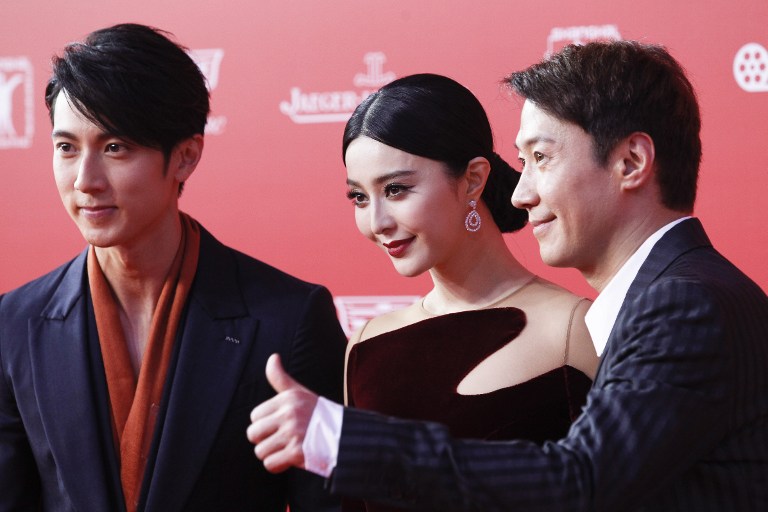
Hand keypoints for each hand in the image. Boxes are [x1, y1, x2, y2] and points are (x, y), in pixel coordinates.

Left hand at [246, 353, 318, 472]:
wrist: (344, 437)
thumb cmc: (318, 415)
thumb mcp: (300, 393)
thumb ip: (281, 378)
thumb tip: (272, 357)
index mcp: (288, 399)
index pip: (255, 416)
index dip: (266, 424)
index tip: (282, 425)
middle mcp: (289, 414)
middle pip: (253, 434)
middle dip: (265, 440)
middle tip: (282, 439)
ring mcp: (293, 434)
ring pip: (260, 451)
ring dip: (272, 454)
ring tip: (288, 448)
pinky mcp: (296, 453)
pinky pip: (270, 464)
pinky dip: (278, 466)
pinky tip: (291, 459)